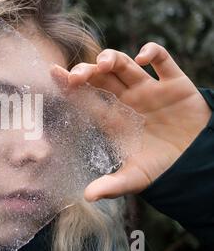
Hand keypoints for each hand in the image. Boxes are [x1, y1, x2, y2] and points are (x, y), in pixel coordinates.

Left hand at [52, 42, 210, 200]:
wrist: (198, 163)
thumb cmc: (163, 169)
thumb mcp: (136, 178)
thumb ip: (112, 185)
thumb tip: (87, 197)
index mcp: (113, 118)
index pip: (86, 97)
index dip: (69, 85)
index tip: (53, 73)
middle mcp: (127, 100)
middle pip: (101, 77)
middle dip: (87, 71)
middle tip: (76, 75)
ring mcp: (149, 90)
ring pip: (125, 65)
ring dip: (112, 59)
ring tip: (103, 63)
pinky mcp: (174, 84)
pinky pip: (163, 61)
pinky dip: (153, 53)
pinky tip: (143, 57)